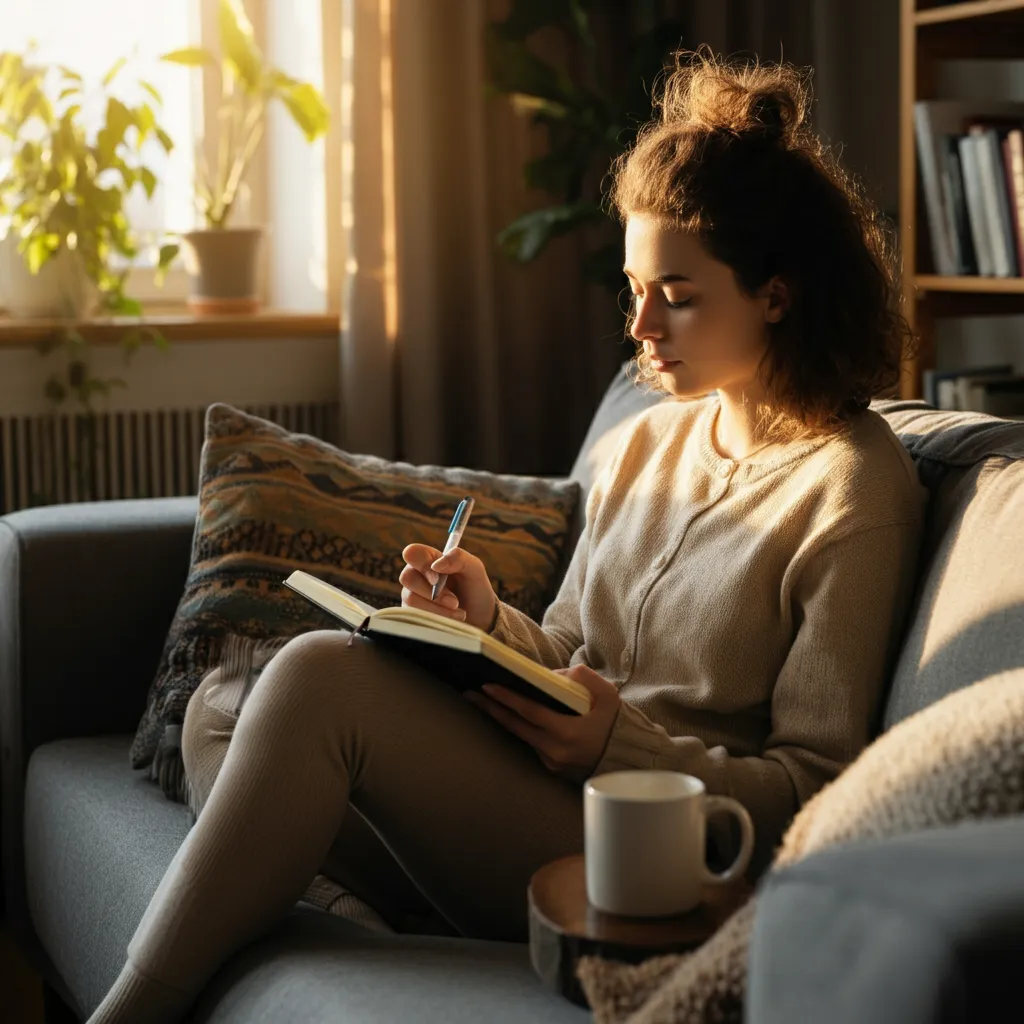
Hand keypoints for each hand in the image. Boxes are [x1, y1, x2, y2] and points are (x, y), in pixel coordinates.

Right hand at [401, 543, 497, 630]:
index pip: (412, 553)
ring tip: (458, 613)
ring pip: (411, 600)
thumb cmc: (475, 589)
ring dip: (438, 608)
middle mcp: (416, 576)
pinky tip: (451, 620)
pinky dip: (437, 619)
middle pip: (407, 578)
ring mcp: (412, 596)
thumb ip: (458, 558)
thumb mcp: (474, 568)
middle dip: (433, 593)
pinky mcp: (413, 615)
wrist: (480, 618)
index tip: (437, 579)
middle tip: (454, 602)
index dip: (422, 565)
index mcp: (429, 559)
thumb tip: (436, 565)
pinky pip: (415, 617)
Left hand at [464, 665, 620, 774]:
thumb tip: (551, 675)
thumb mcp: (607, 694)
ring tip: (483, 701)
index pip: (529, 712)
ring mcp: (552, 762)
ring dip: (503, 718)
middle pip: (515, 727)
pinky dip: (520, 728)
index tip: (487, 686)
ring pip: (521, 736)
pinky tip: (507, 715)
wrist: (629, 757)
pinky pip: (531, 743)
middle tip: (470, 694)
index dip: (507, 699)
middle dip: (491, 709)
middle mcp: (555, 751)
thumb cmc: (617, 723)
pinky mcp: (552, 767)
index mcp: (567, 733)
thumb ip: (581, 677)